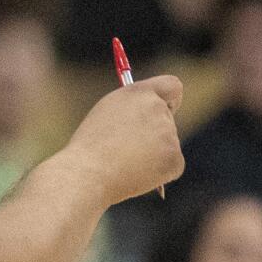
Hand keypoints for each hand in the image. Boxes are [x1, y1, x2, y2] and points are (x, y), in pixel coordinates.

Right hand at [65, 75, 183, 205]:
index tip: (164, 110)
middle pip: (168, 120)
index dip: (169, 99)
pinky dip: (158, 173)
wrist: (87, 174)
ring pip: (168, 145)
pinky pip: (172, 165)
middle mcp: (156, 109)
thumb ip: (133, 110)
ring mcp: (169, 134)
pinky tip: (135, 173)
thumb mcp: (106, 114)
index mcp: (138, 93)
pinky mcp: (174, 159)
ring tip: (124, 161)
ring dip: (153, 155)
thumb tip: (151, 119)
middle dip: (154, 133)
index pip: (171, 86)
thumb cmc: (89, 148)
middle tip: (129, 148)